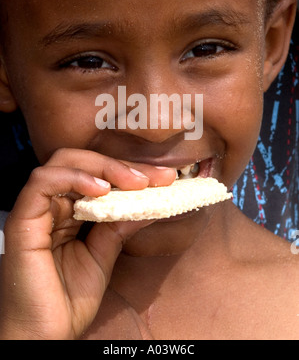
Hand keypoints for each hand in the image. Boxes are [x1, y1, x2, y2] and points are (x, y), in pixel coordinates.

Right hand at [0, 149, 175, 338]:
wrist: (44, 336)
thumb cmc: (68, 301)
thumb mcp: (103, 255)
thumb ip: (118, 225)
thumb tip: (148, 202)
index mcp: (68, 211)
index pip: (97, 175)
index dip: (130, 172)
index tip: (163, 178)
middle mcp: (51, 205)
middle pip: (82, 162)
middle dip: (120, 165)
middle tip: (153, 177)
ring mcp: (35, 210)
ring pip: (63, 162)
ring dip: (102, 167)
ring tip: (133, 182)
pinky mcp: (22, 219)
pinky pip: (42, 182)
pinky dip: (74, 177)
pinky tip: (101, 188)